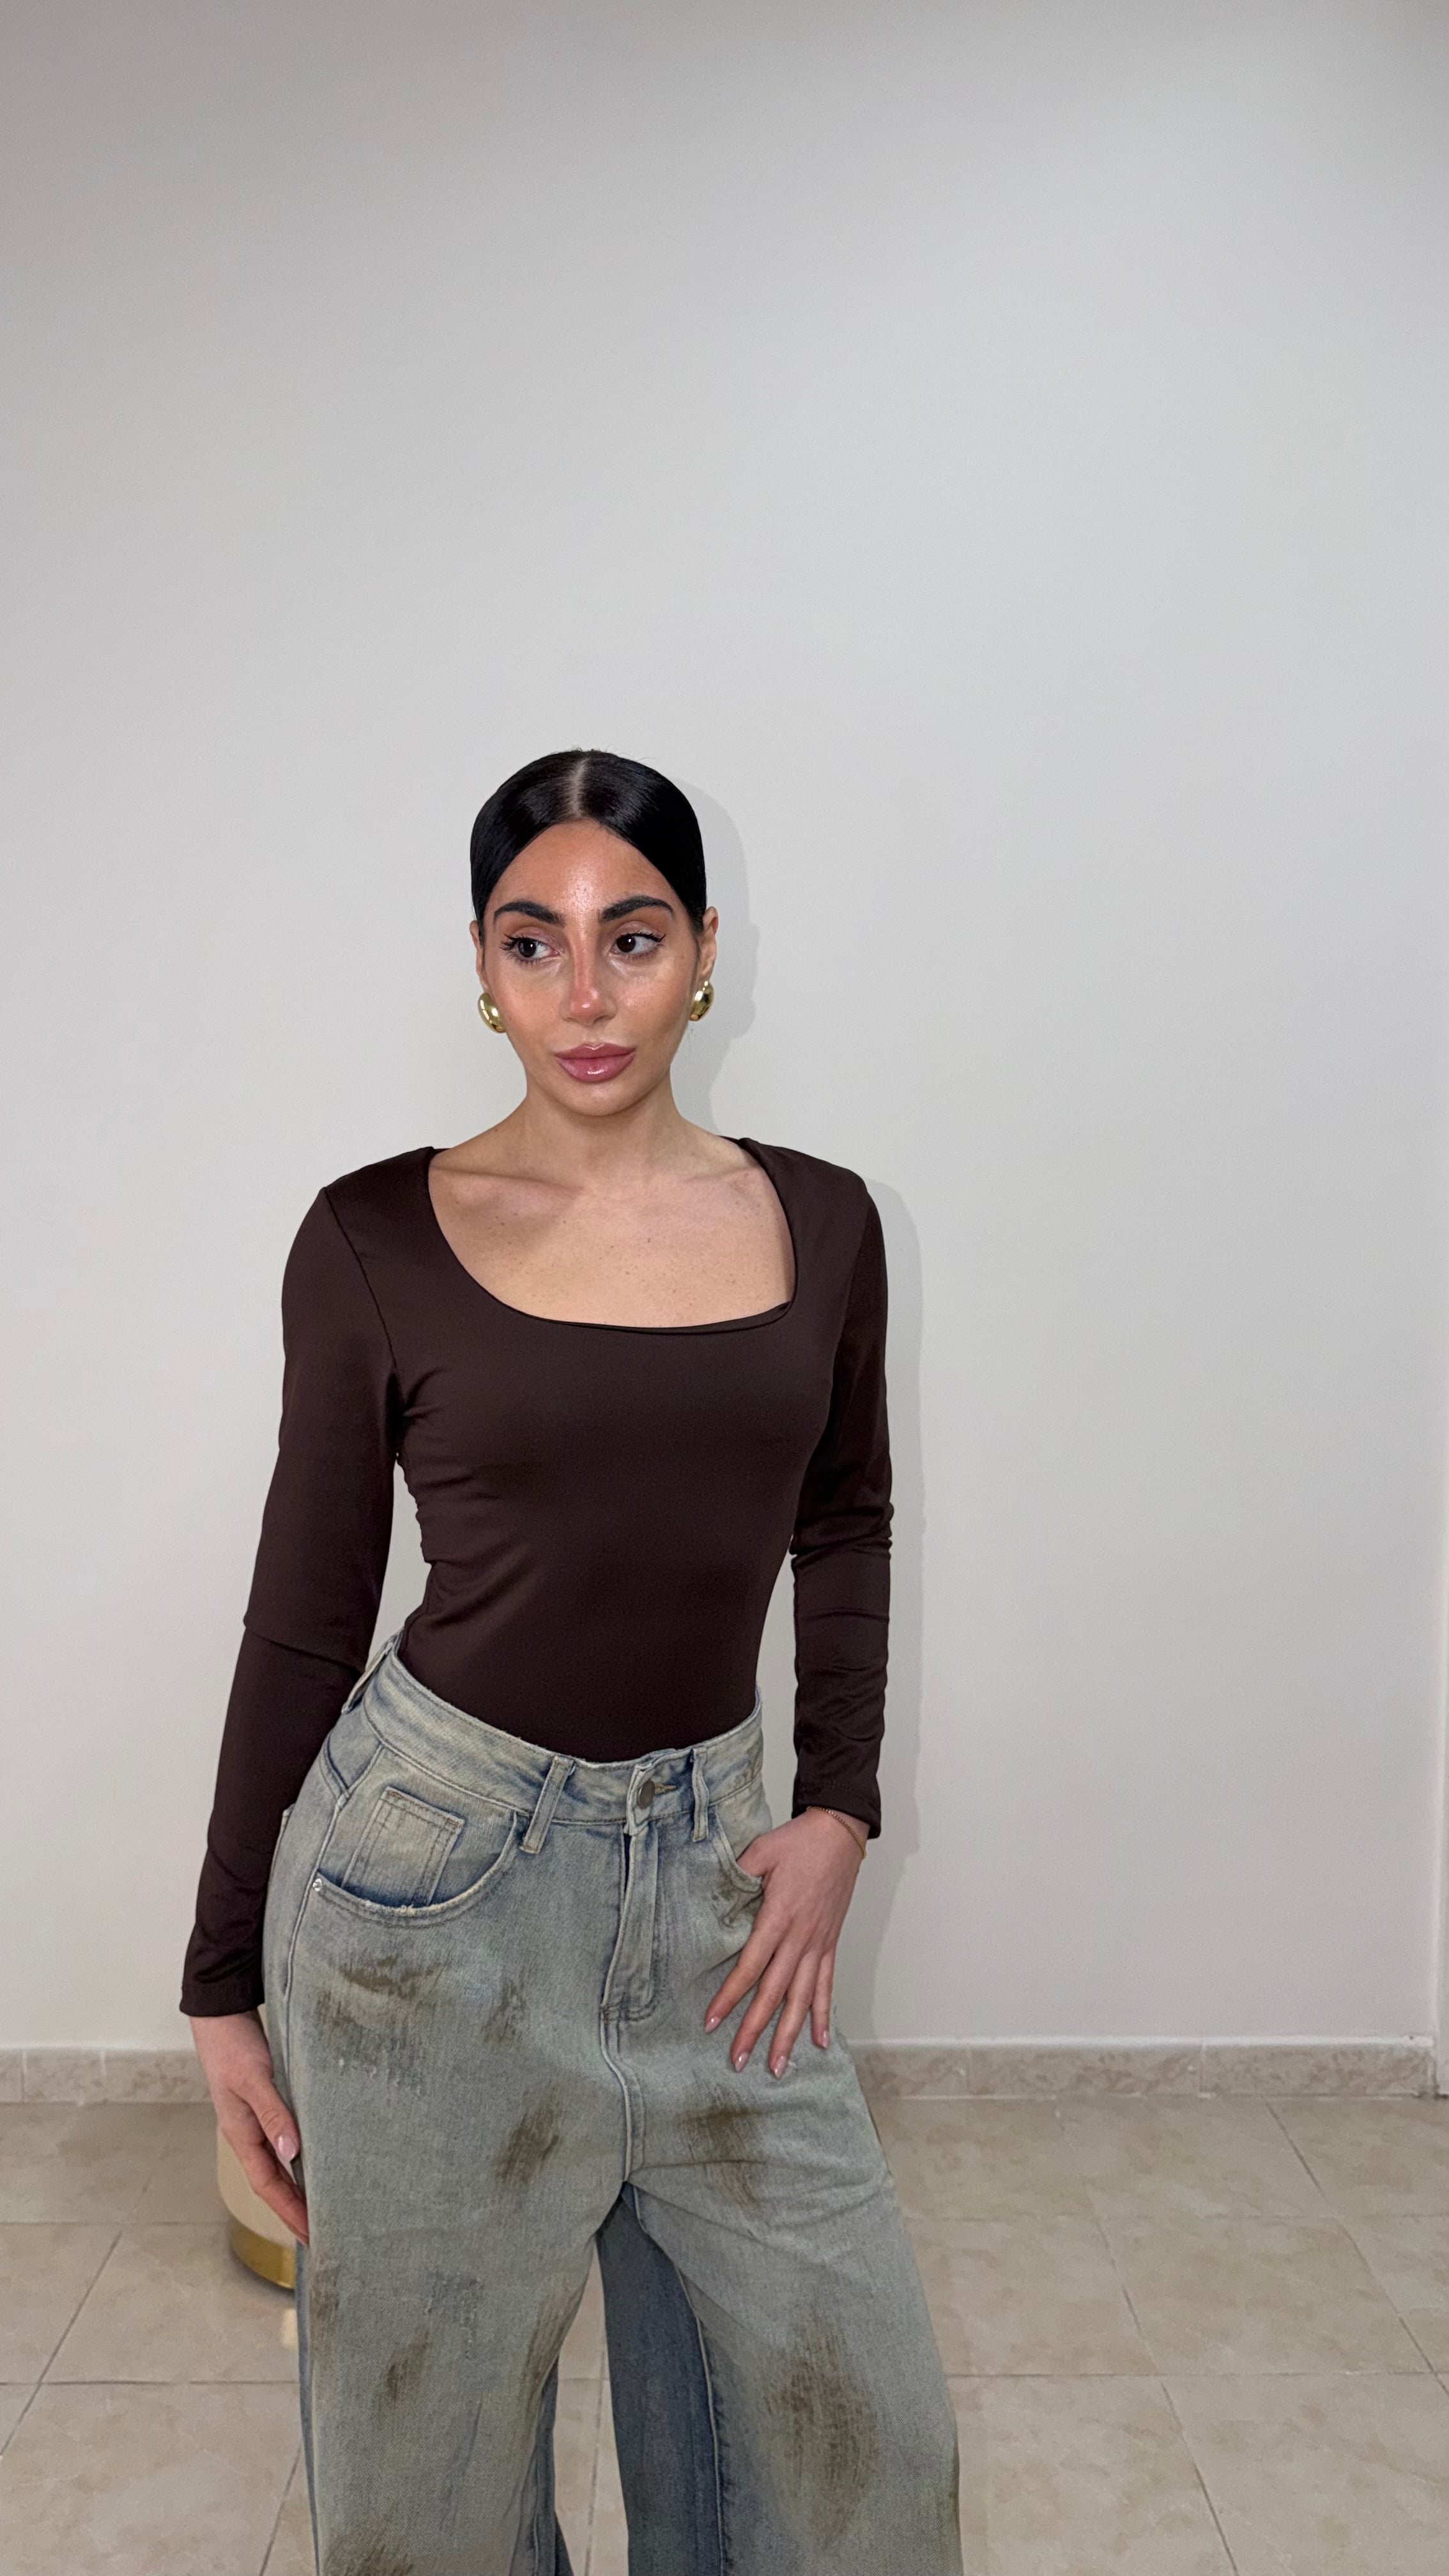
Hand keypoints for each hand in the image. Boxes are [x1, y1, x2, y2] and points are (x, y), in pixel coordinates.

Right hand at [189, 2009, 308, 2245]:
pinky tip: (315, 2162)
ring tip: (324, 2208)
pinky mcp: (265, 2106)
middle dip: (295, 2210)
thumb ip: (273, 2112)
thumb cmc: (234, 2046)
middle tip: (323, 2234)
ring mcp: (255, 2121)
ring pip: (278, 2166)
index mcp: (241, 2134)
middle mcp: (248, 2134)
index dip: (289, 2211)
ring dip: (297, 2188)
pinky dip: (298, 2161)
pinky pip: (282, 2144)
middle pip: (273, 2183)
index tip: (312, 2235)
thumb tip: (292, 2151)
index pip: (267, 2185)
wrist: (220, 2015)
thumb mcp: (254, 2078)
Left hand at [702, 1805, 865, 2077]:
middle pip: (774, 1992)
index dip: (730, 1996)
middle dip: (755, 2029)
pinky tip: (820, 2040)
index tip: (712, 2022)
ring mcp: (818, 1944)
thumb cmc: (799, 1841)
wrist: (839, 1833)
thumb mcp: (760, 1851)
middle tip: (737, 2060)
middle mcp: (800, 1938)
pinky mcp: (830, 1943)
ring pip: (801, 1998)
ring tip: (777, 2067)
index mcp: (779, 1917)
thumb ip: (736, 1875)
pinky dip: (823, 2014)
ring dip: (789, 2034)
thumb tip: (712, 1895)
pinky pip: (827, 1985)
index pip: (750, 1966)